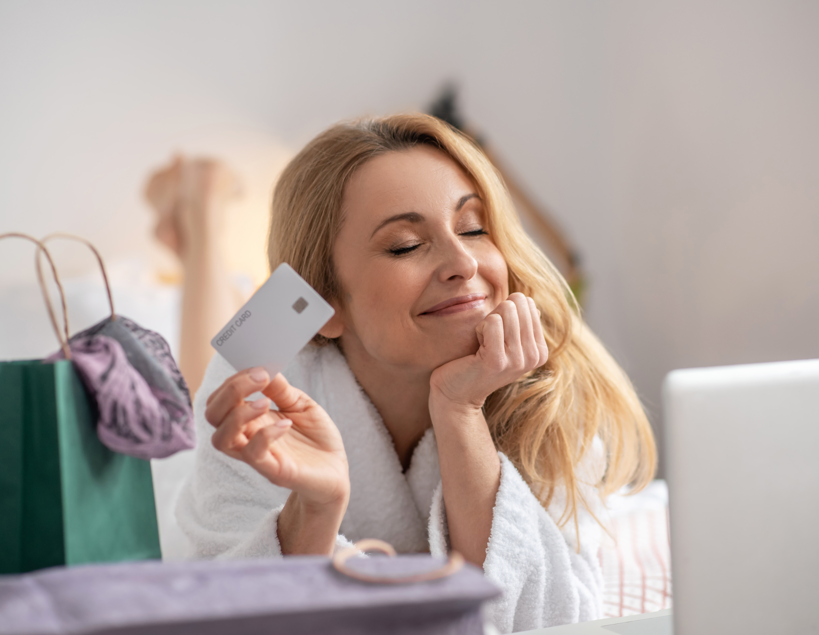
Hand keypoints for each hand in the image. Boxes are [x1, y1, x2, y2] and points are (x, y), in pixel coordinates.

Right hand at [205, 368, 349, 508]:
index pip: (220, 399)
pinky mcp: (274, 471)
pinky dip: (266, 434)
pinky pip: (254, 454)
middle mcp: (246, 437)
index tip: (260, 367)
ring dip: (239, 415)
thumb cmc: (315, 437)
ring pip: (221, 439)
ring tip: (266, 402)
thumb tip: (264, 367)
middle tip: (260, 377)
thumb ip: (280, 389)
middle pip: (211, 415)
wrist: (336, 469)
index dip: (234, 379)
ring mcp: (257, 456)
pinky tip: (286, 424)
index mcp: (249, 419)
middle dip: (230, 391)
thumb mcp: (300, 404)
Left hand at [429, 292, 548, 410]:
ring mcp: (517, 360)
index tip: (498, 337)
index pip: (527, 304)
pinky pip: (493, 321)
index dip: (505, 314)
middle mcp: (534, 356)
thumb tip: (530, 303)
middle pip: (517, 304)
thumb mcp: (506, 343)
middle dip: (496, 315)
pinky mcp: (497, 360)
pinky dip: (479, 328)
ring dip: (486, 323)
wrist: (457, 394)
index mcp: (540, 351)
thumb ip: (520, 324)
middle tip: (488, 340)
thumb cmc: (477, 362)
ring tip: (482, 345)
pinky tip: (476, 349)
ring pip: (506, 309)